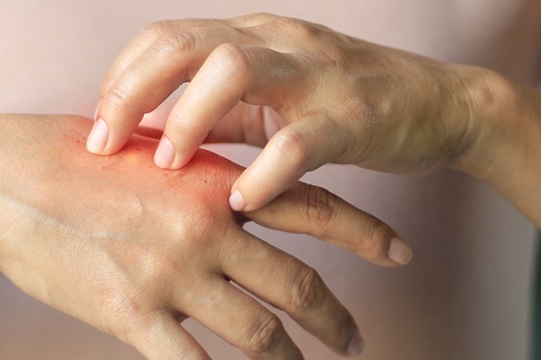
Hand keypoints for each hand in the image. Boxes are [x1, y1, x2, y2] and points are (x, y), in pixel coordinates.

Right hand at [0, 114, 409, 358]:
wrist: (5, 178)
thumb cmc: (76, 155)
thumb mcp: (154, 149)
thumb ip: (201, 175)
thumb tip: (237, 198)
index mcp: (217, 181)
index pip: (314, 208)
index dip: (366, 234)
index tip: (402, 253)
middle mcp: (207, 230)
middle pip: (298, 286)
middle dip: (336, 319)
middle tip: (357, 339)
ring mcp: (172, 276)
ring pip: (258, 335)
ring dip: (290, 359)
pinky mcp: (131, 315)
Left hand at [91, 13, 481, 210]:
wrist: (441, 104)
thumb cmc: (344, 105)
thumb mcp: (270, 103)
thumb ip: (216, 116)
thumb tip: (153, 139)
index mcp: (251, 36)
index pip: (165, 38)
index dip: (121, 78)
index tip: (99, 126)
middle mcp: (277, 42)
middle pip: (184, 44)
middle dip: (131, 92)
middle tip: (104, 143)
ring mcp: (316, 74)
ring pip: (234, 70)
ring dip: (188, 119)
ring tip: (169, 166)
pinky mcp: (353, 115)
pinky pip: (299, 140)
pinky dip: (264, 172)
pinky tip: (241, 201)